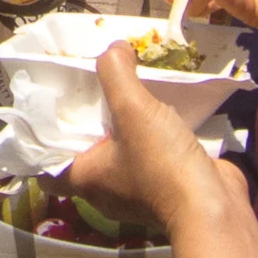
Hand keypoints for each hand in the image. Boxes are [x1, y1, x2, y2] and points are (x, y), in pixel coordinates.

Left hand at [65, 45, 248, 236]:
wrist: (213, 208)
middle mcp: (105, 190)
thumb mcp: (133, 108)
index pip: (48, 168)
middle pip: (85, 155)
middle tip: (92, 92)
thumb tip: (114, 49)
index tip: (52, 115)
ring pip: (120, 156)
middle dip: (88, 126)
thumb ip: (117, 73)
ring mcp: (136, 193)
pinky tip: (161, 115)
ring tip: (129, 97)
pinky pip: (150, 160)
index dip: (44, 145)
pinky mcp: (165, 190)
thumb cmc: (161, 165)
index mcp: (85, 179)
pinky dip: (152, 140)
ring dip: (124, 131)